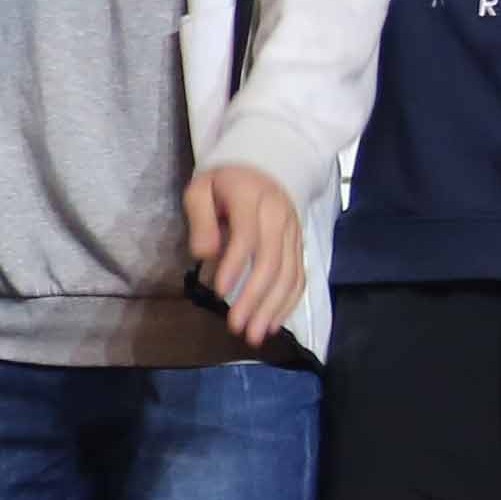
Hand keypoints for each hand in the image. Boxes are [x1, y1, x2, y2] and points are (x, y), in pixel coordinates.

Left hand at [181, 162, 308, 350]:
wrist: (265, 165)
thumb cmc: (224, 182)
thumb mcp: (201, 189)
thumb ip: (201, 219)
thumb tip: (204, 254)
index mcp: (251, 199)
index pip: (247, 236)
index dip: (235, 265)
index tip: (219, 293)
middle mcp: (279, 216)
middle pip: (271, 262)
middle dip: (254, 298)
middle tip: (236, 326)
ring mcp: (293, 232)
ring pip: (289, 274)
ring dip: (272, 308)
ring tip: (254, 334)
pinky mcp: (299, 245)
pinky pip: (299, 276)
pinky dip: (288, 302)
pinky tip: (273, 323)